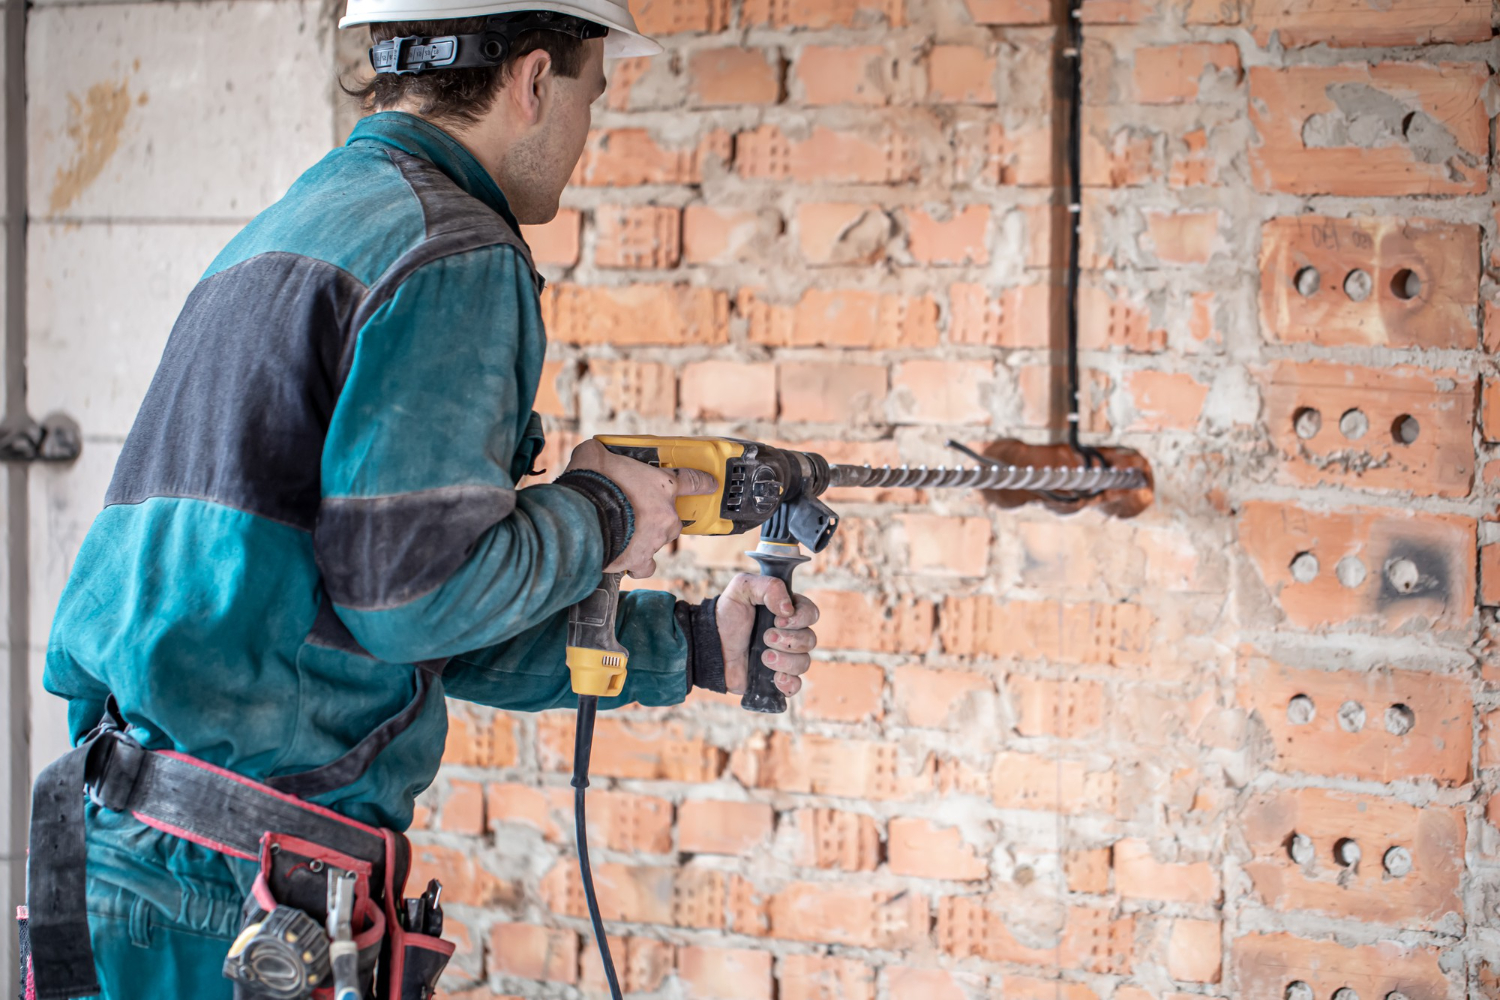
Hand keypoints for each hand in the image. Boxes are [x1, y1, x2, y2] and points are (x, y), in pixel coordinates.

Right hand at [564, 439, 717, 577]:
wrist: (583, 516)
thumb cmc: (593, 480)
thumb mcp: (596, 454)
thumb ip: (602, 453)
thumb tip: (592, 452)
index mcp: (663, 485)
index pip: (693, 481)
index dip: (703, 483)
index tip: (711, 485)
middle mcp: (666, 515)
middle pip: (673, 518)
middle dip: (658, 515)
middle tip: (636, 509)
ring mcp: (656, 540)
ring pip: (659, 540)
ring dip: (646, 536)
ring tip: (624, 532)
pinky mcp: (640, 560)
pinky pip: (645, 566)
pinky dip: (638, 563)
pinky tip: (627, 558)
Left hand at [716, 574, 819, 695]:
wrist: (707, 646)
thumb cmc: (725, 616)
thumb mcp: (742, 589)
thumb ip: (768, 586)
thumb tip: (788, 608)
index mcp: (785, 613)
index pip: (811, 613)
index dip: (801, 618)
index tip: (778, 619)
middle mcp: (789, 635)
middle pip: (810, 640)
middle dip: (789, 640)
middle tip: (765, 637)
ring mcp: (784, 658)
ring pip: (804, 663)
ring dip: (785, 660)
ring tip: (763, 657)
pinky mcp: (775, 679)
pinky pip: (796, 686)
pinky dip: (789, 683)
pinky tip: (775, 677)